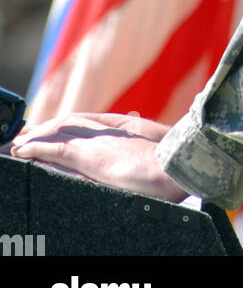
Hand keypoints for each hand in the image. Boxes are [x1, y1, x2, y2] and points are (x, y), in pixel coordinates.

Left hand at [0, 111, 189, 201]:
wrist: (180, 167)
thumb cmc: (175, 163)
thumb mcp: (159, 145)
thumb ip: (144, 136)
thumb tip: (138, 120)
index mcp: (125, 128)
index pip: (87, 122)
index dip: (66, 124)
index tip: (50, 127)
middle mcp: (108, 131)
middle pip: (68, 123)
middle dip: (45, 128)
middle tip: (24, 134)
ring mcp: (98, 143)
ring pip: (58, 133)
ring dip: (35, 137)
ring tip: (16, 143)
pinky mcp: (90, 158)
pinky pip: (55, 151)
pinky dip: (36, 149)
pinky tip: (21, 151)